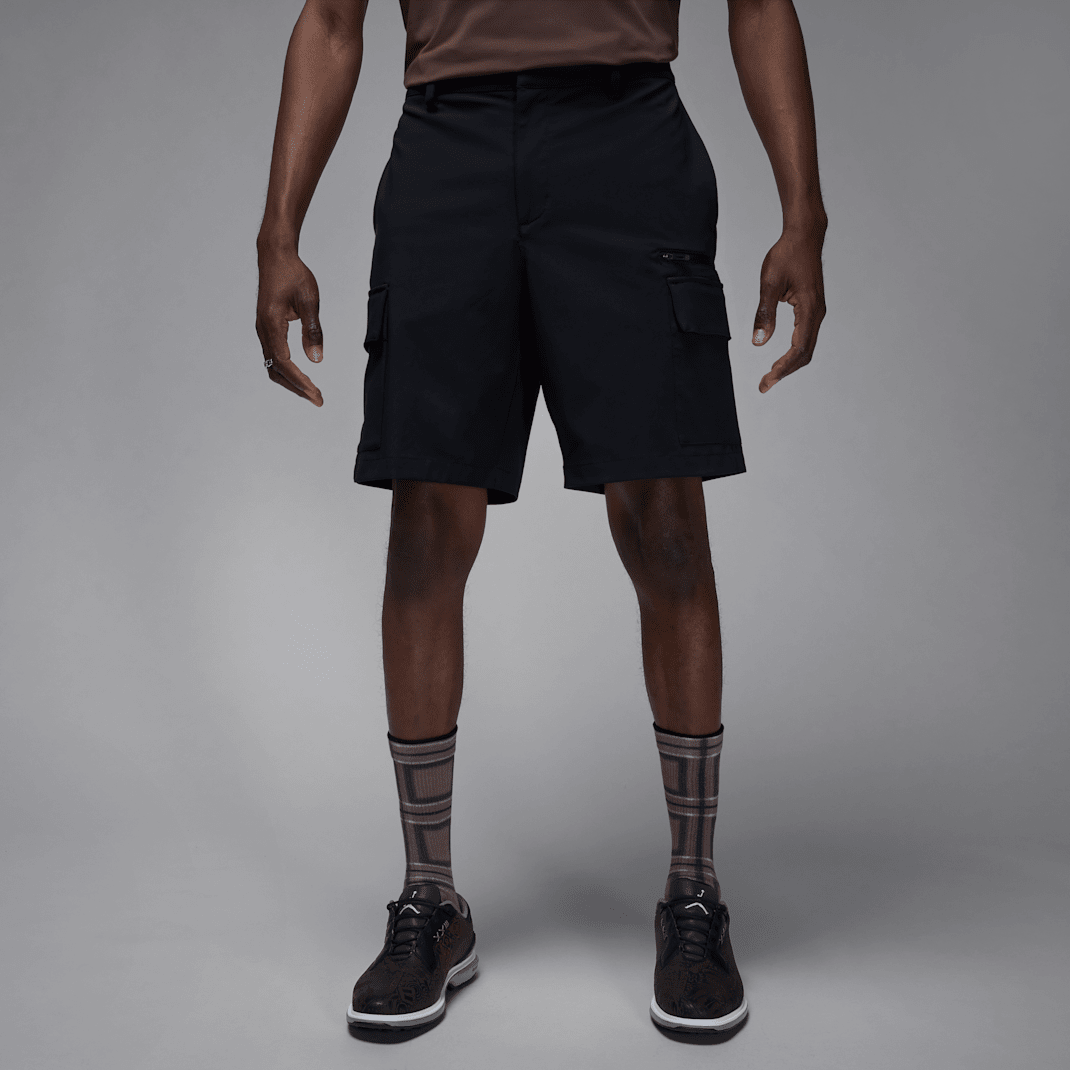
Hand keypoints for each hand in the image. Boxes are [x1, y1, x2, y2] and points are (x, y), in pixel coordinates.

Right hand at [255, 246, 324, 405]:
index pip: (285, 362)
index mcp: (271, 323)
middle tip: (318, 400)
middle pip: (276, 370)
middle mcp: (263, 330)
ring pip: (273, 365)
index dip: (300, 381)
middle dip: (296, 387)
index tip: (316, 394)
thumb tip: (316, 360)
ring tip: (311, 392)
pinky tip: (300, 376)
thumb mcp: (310, 301)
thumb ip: (313, 330)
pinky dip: (287, 370)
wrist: (275, 256)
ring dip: (291, 381)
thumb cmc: (293, 274)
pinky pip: (274, 356)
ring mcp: (262, 330)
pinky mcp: (266, 328)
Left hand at [751, 226, 825, 392]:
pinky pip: (805, 336)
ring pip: (806, 346)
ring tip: (770, 376)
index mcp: (809, 309)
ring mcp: (816, 311)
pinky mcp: (812, 308)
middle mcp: (817, 313)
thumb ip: (764, 313)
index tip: (767, 381)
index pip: (798, 349)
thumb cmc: (787, 255)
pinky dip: (793, 351)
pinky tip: (780, 358)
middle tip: (764, 385)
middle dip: (785, 372)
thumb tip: (758, 343)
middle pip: (805, 353)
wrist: (804, 235)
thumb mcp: (769, 283)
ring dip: (789, 364)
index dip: (782, 368)